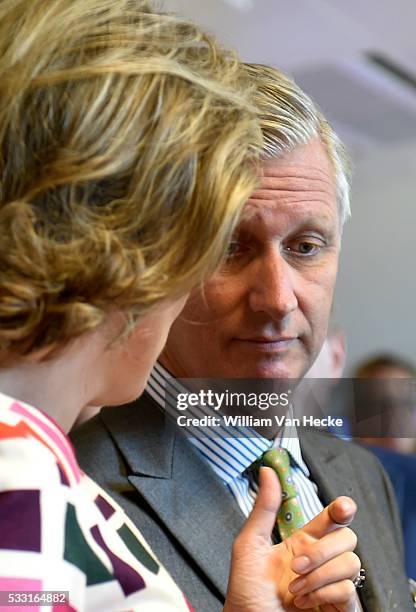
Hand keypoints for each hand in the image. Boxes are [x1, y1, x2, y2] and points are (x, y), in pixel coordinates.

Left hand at [224, 467, 359, 611]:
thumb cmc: (245, 592)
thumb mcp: (249, 545)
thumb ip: (263, 508)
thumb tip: (267, 471)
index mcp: (303, 542)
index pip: (332, 519)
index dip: (343, 509)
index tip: (342, 508)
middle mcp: (322, 561)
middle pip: (347, 537)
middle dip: (320, 551)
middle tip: (295, 565)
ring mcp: (332, 584)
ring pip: (351, 562)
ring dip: (318, 576)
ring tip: (295, 590)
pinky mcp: (340, 607)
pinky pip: (348, 589)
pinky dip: (323, 594)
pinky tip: (304, 603)